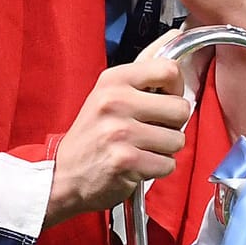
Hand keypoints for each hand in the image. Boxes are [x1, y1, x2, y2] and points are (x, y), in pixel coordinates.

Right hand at [47, 54, 192, 223]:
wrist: (64, 174)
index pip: (168, 70)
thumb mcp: (108, 96)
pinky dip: (158, 169)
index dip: (176, 89)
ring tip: (142, 149)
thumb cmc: (93, 136)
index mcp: (114, 80)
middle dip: (174, 125)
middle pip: (180, 108)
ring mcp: (120, 132)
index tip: (166, 100)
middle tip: (153, 130)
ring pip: (177, 139)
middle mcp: (115, 101)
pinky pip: (168, 164)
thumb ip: (141, 84)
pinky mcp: (125, 160)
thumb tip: (180, 77)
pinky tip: (139, 165)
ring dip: (165, 150)